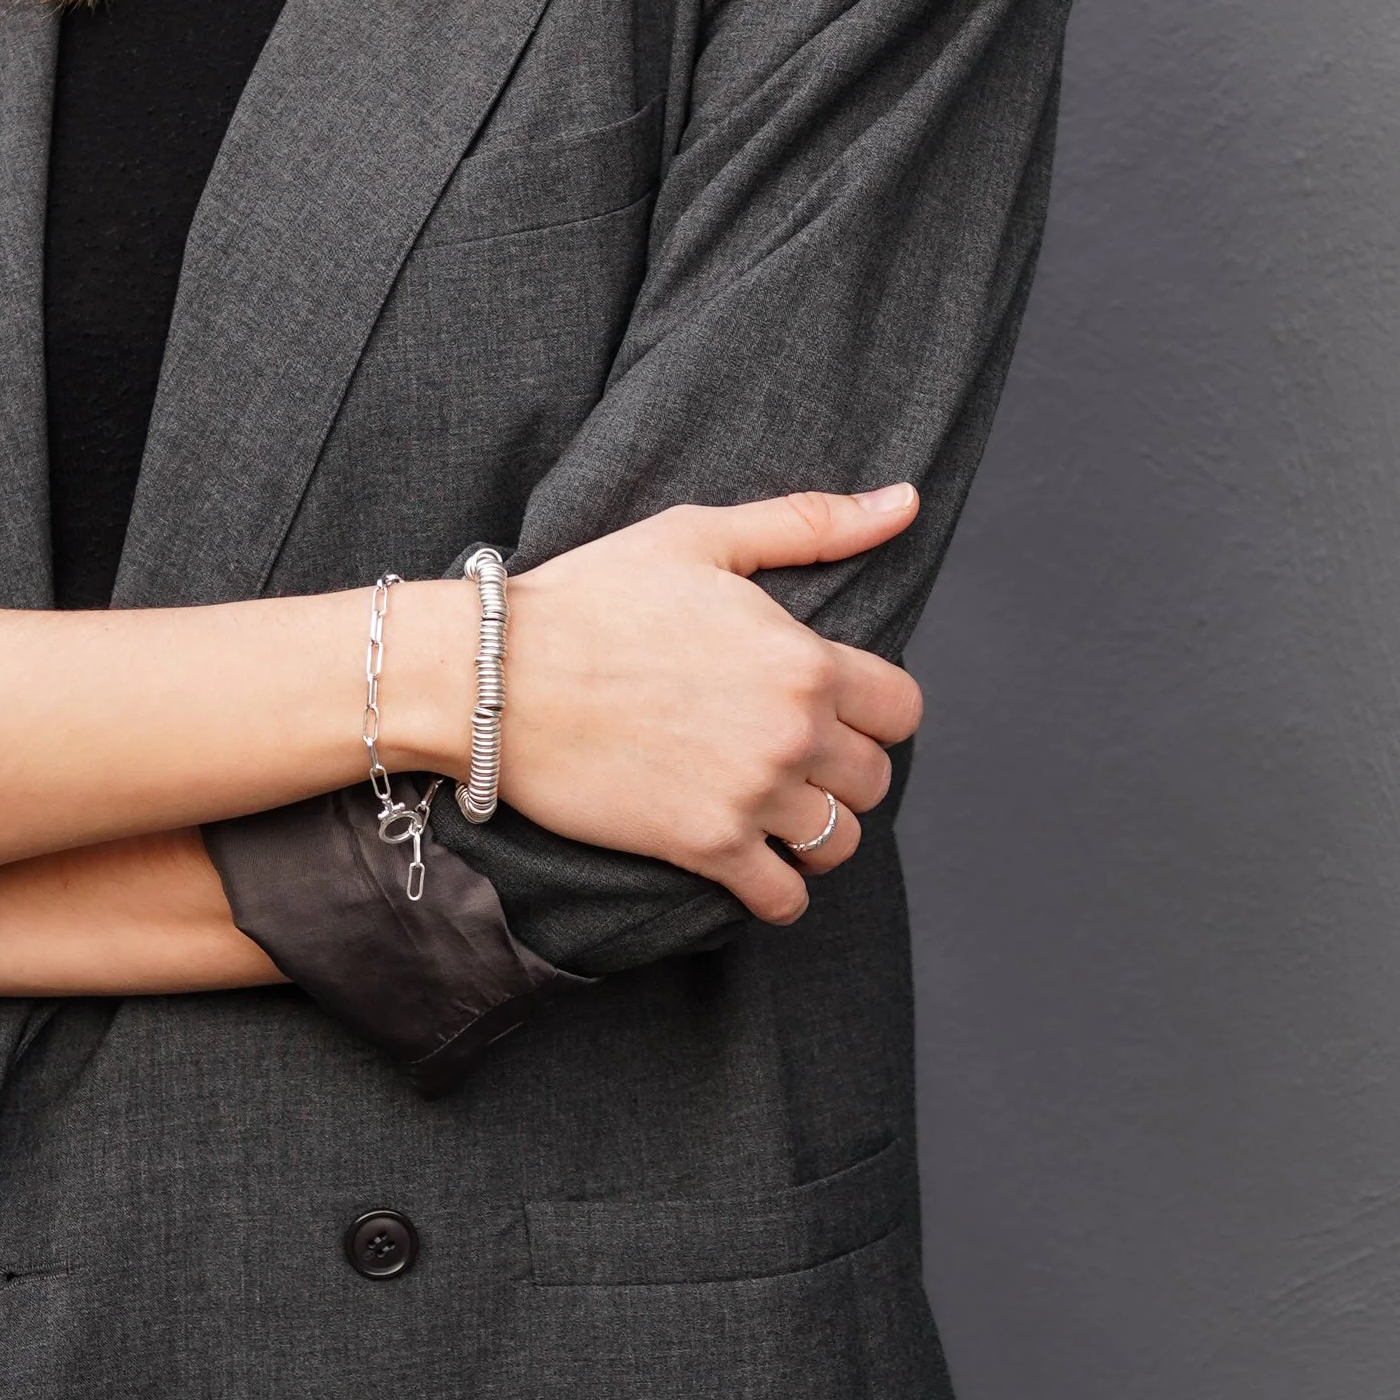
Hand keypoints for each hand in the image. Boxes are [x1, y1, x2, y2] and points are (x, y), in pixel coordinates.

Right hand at [487, 487, 923, 925]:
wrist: (495, 674)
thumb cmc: (591, 596)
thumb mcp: (701, 536)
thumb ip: (810, 523)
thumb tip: (904, 501)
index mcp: (804, 659)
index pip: (901, 708)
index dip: (874, 712)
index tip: (836, 713)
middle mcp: (793, 732)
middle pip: (874, 780)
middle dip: (844, 772)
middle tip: (797, 762)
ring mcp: (752, 794)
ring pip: (839, 841)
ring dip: (819, 834)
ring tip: (781, 816)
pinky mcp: (705, 846)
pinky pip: (783, 898)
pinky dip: (780, 894)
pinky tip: (756, 870)